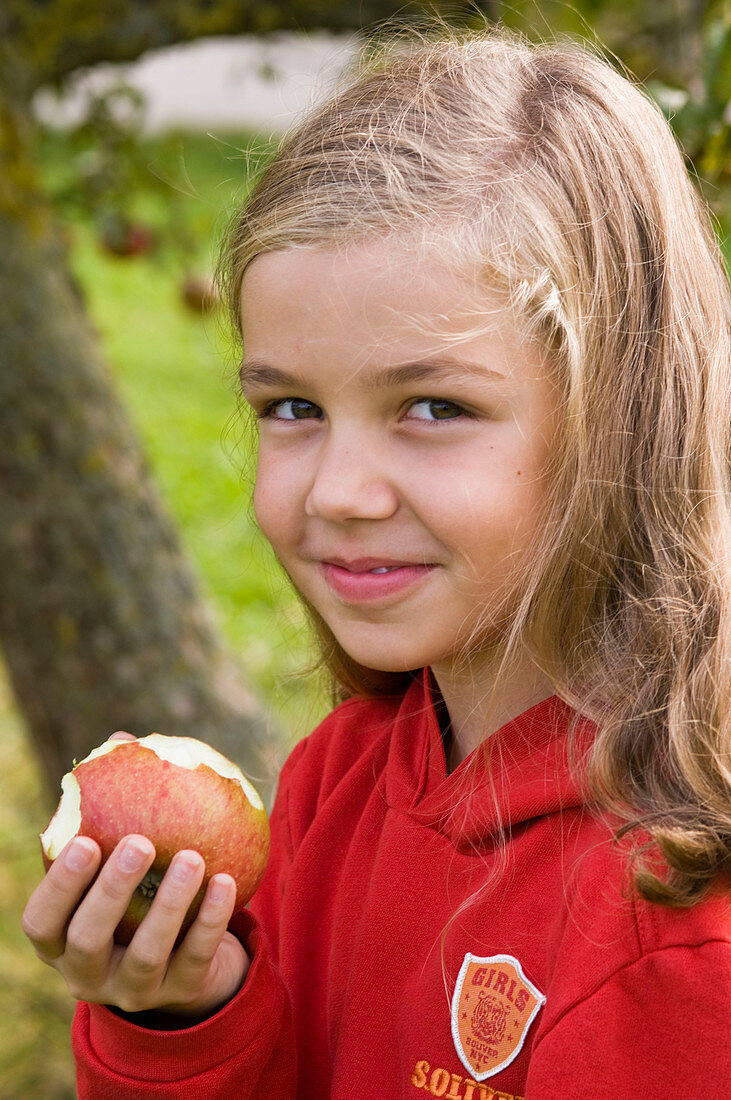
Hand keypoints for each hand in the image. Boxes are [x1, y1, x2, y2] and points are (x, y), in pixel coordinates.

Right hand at [22, 732, 250, 1018]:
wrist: (185, 955)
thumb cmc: (140, 888)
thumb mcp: (120, 856)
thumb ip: (113, 805)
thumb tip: (122, 739)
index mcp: (61, 941)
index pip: (42, 922)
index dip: (59, 886)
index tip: (86, 840)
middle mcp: (88, 975)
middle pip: (87, 942)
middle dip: (110, 894)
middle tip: (140, 843)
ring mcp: (135, 993)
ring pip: (146, 957)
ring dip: (169, 906)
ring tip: (192, 858)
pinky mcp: (181, 994)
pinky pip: (196, 958)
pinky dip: (210, 921)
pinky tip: (225, 881)